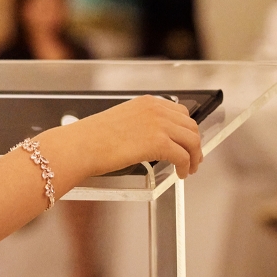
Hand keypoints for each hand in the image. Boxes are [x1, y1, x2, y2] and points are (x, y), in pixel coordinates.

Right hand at [61, 94, 202, 177]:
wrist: (82, 145)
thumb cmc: (93, 138)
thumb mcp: (121, 121)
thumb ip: (140, 124)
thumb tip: (151, 140)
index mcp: (147, 102)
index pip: (180, 112)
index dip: (187, 130)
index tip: (187, 142)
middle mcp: (156, 109)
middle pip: (190, 126)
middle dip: (194, 144)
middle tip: (193, 158)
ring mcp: (158, 124)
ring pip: (192, 140)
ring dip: (194, 156)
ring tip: (189, 169)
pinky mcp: (158, 143)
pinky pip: (183, 156)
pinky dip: (186, 167)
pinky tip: (181, 174)